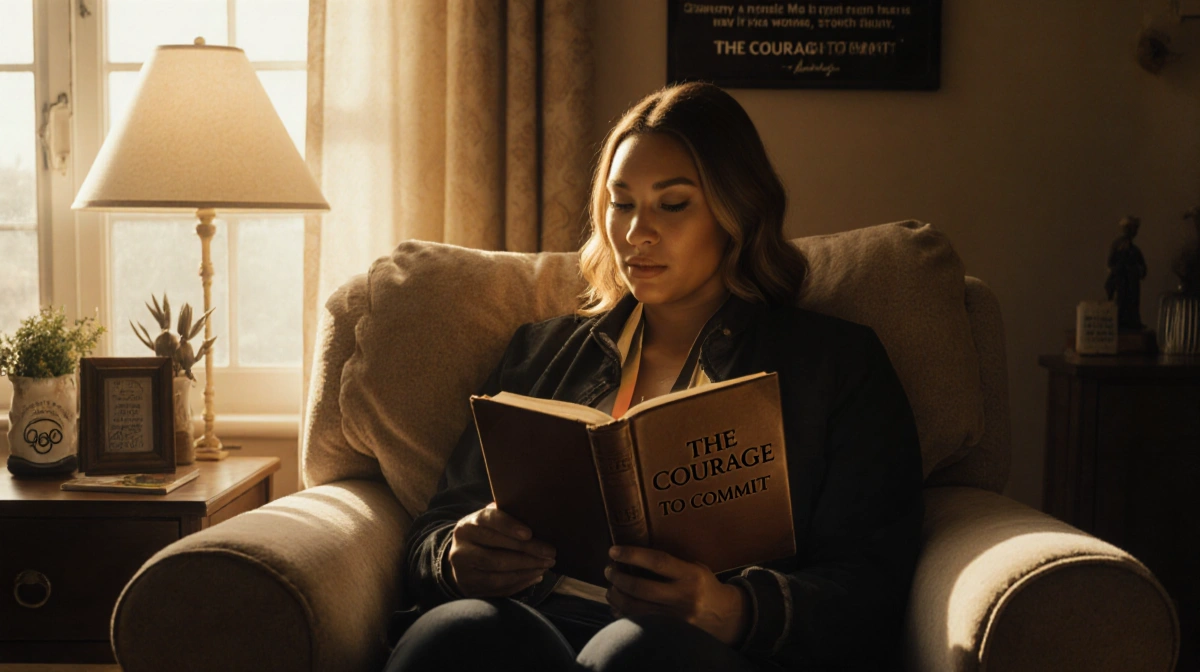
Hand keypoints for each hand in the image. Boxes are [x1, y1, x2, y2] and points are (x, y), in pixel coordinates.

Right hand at [447, 502, 556, 597]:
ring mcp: (463, 571)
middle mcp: (461, 548)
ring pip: (499, 571)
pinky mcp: (471, 587)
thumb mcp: (490, 522)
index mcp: (467, 526)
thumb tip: (536, 512)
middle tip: (551, 552)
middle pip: (496, 552)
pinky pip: (499, 586)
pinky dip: (521, 581)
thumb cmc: (486, 535)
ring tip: (546, 564)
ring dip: (527, 568)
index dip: (509, 526)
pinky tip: (536, 574)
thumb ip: (507, 516)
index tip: (529, 533)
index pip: (488, 522)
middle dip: (528, 552)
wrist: (463, 560)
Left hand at [604, 545, 750, 646]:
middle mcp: (683, 597)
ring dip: (617, 596)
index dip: (633, 555)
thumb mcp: (694, 568)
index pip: (658, 562)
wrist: (726, 617)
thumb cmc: (705, 586)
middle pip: (641, 588)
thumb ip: (670, 564)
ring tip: (611, 587)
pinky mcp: (670, 633)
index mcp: (691, 576)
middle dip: (618, 578)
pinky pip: (639, 623)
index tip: (614, 551)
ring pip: (636, 608)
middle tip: (609, 570)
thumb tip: (633, 557)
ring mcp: (676, 618)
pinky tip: (618, 606)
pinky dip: (623, 614)